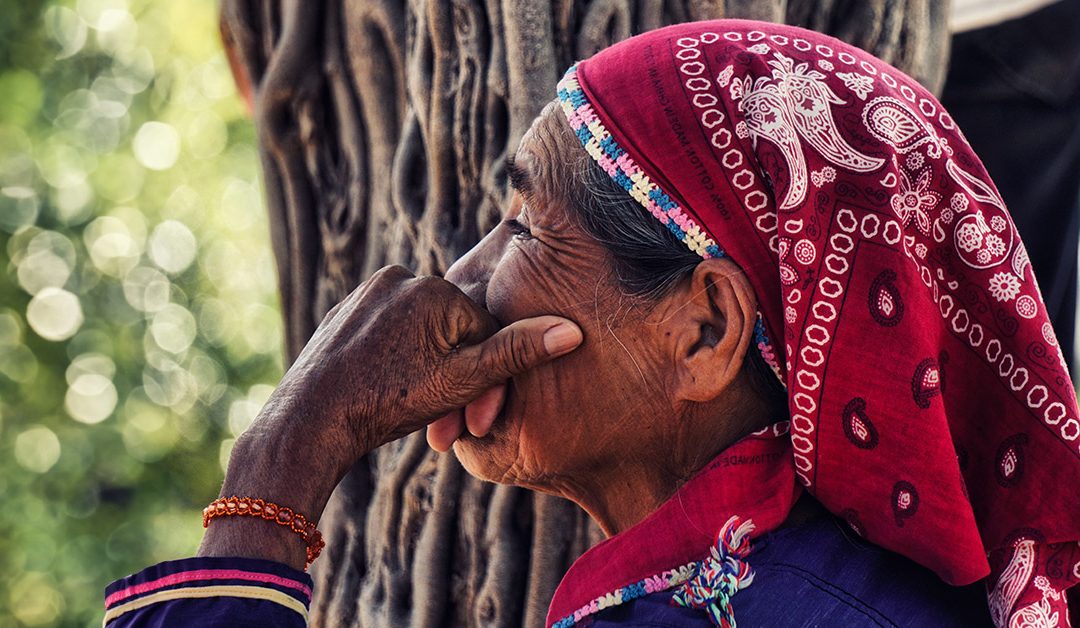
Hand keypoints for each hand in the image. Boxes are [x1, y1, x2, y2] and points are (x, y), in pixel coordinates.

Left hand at [199, 265, 581, 568]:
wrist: (310, 419)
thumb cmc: (388, 402)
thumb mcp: (462, 383)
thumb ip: (516, 353)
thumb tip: (572, 330)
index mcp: (436, 290)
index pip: (485, 329)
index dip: (484, 373)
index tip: (469, 410)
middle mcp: (401, 277)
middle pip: (452, 327)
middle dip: (452, 368)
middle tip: (432, 408)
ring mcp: (368, 291)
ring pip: (421, 329)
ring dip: (425, 361)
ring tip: (405, 397)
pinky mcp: (346, 309)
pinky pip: (388, 330)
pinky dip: (394, 355)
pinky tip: (383, 385)